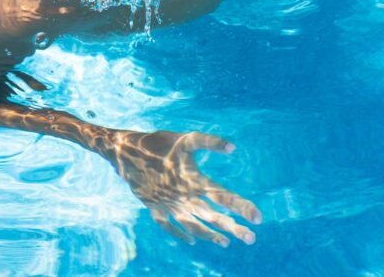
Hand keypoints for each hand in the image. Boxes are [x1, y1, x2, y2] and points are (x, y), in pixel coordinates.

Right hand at [105, 130, 261, 245]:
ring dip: (210, 235)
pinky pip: (168, 225)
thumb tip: (234, 147)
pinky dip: (179, 234)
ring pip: (192, 224)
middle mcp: (183, 196)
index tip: (259, 218)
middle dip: (232, 227)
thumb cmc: (159, 142)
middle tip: (251, 239)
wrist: (124, 152)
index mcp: (193, 180)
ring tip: (226, 243)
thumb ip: (210, 142)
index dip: (241, 206)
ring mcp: (168, 205)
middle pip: (212, 215)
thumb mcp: (185, 139)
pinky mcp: (154, 207)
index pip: (222, 196)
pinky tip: (191, 240)